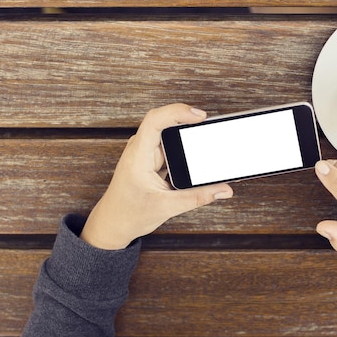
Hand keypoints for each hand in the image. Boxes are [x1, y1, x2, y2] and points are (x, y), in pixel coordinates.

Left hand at [80, 104, 233, 249]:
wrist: (112, 224)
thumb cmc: (128, 214)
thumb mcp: (167, 207)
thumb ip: (198, 197)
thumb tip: (223, 190)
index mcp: (138, 156)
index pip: (155, 121)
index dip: (177, 112)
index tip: (199, 116)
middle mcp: (141, 149)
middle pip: (165, 123)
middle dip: (188, 121)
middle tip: (210, 126)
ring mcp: (146, 153)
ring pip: (169, 135)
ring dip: (187, 136)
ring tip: (207, 139)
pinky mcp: (152, 160)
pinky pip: (170, 147)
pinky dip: (185, 148)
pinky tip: (197, 154)